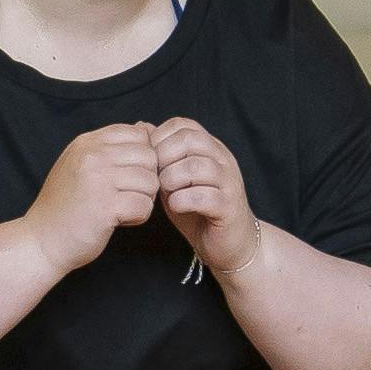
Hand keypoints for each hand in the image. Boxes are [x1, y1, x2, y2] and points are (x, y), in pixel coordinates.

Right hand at [27, 123, 166, 269]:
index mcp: (87, 142)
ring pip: (150, 182)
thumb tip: (148, 128)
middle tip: (128, 195)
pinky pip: (144, 206)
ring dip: (143, 199)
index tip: (127, 175)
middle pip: (149, 157)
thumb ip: (112, 147)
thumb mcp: (82, 164)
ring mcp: (98, 180)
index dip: (142, 157)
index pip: (138, 133)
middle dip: (146, 179)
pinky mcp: (104, 207)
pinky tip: (118, 220)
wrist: (41, 240)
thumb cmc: (66, 205)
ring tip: (121, 208)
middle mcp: (92, 156)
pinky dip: (137, 217)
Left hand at [150, 118, 267, 275]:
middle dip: (164, 157)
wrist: (229, 244)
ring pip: (196, 166)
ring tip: (166, 193)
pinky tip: (177, 206)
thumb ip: (162, 156)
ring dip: (171, 179)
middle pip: (191, 139)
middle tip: (156, 178)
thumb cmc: (198, 210)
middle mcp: (223, 159)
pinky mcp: (229, 207)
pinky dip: (182, 200)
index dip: (160, 139)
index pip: (184, 125)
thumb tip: (140, 127)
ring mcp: (229, 182)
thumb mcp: (175, 178)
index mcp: (211, 148)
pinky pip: (204, 196)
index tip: (150, 161)